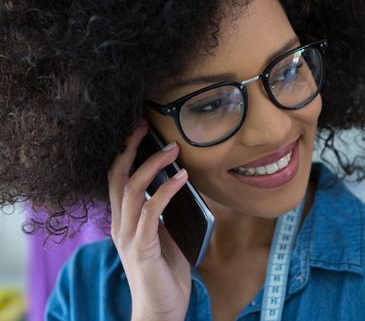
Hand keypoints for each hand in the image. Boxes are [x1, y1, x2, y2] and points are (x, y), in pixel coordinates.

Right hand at [107, 121, 190, 320]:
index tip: (139, 132)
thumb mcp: (166, 236)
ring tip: (173, 149)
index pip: (118, 180)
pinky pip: (152, 211)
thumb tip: (180, 186)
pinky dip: (166, 191)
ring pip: (132, 189)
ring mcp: (128, 236)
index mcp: (124, 222)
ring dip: (153, 165)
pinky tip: (182, 178)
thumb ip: (165, 214)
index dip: (125, 154)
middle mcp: (120, 225)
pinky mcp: (142, 247)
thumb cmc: (165, 273)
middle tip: (146, 127)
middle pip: (118, 178)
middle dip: (130, 149)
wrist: (161, 310)